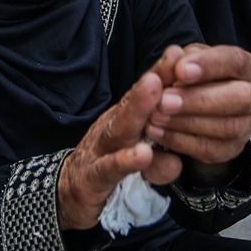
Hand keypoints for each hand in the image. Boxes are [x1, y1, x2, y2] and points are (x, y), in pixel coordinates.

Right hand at [57, 59, 184, 230]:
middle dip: (154, 80)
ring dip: (138, 108)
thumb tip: (178, 160)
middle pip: (133, 102)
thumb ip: (160, 161)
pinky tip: (142, 154)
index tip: (183, 53)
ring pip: (120, 127)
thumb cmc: (107, 172)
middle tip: (174, 61)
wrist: (68, 197)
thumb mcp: (139, 166)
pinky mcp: (92, 178)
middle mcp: (112, 129)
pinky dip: (125, 161)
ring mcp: (100, 151)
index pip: (145, 96)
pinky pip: (110, 168)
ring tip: (156, 89)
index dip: (163, 74)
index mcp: (125, 122)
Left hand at [145, 43, 250, 165]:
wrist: (195, 108)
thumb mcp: (182, 62)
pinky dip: (180, 141)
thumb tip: (172, 56)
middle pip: (239, 98)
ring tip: (155, 116)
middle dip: (198, 99)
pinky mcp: (231, 149)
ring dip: (186, 122)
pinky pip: (210, 149)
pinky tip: (157, 131)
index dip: (209, 65)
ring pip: (225, 127)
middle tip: (165, 100)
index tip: (180, 70)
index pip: (235, 61)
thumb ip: (175, 61)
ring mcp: (246, 125)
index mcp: (246, 67)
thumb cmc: (192, 78)